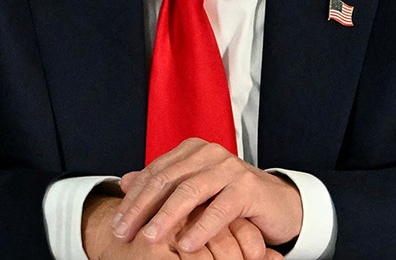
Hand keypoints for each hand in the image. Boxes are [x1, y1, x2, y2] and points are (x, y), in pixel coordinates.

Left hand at [110, 139, 300, 253]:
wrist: (277, 204)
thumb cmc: (231, 199)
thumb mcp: (194, 191)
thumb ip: (163, 184)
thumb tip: (125, 182)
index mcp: (192, 150)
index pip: (154, 173)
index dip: (133, 199)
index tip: (117, 223)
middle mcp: (209, 154)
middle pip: (166, 180)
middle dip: (142, 208)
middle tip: (124, 232)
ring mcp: (229, 168)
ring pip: (190, 191)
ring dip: (166, 217)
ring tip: (150, 237)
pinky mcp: (248, 187)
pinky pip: (219, 208)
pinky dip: (201, 228)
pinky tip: (186, 245)